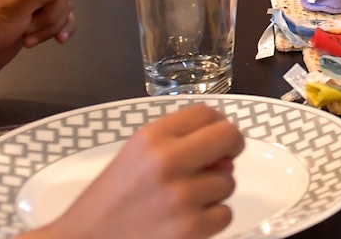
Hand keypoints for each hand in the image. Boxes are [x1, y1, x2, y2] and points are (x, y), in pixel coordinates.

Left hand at [0, 0, 74, 84]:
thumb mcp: (11, 10)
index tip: (43, 8)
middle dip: (52, 14)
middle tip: (29, 27)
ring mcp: (33, 3)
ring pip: (62, 8)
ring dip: (51, 26)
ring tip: (29, 37)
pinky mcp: (37, 20)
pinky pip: (61, 20)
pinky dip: (60, 30)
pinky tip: (59, 40)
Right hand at [37, 105, 247, 238]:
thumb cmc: (109, 202)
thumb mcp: (135, 157)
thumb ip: (178, 145)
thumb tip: (225, 154)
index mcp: (150, 138)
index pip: (206, 113)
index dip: (218, 124)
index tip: (216, 137)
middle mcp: (167, 161)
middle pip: (229, 136)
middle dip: (231, 148)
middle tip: (219, 162)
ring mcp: (181, 196)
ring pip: (228, 182)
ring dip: (213, 193)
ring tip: (182, 201)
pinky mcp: (190, 227)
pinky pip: (225, 214)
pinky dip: (211, 220)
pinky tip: (184, 220)